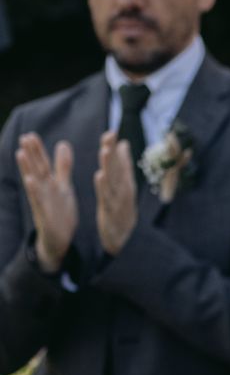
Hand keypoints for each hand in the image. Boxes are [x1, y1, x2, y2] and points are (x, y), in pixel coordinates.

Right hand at [15, 133, 77, 272]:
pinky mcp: (45, 215)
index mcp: (50, 184)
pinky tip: (30, 181)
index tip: (31, 135)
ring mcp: (42, 203)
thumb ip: (63, 166)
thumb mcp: (64, 186)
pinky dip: (35, 192)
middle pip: (36, 170)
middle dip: (31, 155)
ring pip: (34, 184)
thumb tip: (63, 144)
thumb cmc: (59, 211)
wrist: (59, 239)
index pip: (43, 165)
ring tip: (20, 154)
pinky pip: (39, 202)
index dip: (38, 151)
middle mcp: (43, 191)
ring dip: (27, 169)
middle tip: (24, 137)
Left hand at [93, 131, 138, 257]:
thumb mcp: (124, 185)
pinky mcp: (111, 211)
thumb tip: (123, 143)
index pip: (119, 161)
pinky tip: (100, 176)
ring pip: (113, 180)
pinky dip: (104, 187)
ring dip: (110, 166)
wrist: (125, 237)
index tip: (111, 131)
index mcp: (123, 182)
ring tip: (105, 151)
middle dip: (113, 151)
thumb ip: (123, 164)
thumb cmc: (122, 209)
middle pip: (117, 168)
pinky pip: (107, 197)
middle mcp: (123, 189)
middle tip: (109, 135)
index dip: (114, 147)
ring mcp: (118, 200)